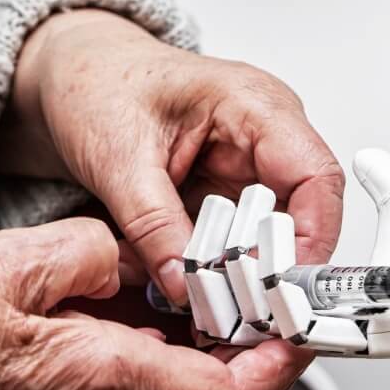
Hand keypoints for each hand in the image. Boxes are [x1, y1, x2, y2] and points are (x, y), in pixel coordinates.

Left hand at [0, 11, 344, 304]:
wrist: (76, 75)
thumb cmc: (98, 84)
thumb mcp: (117, 157)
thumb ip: (152, 224)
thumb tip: (184, 284)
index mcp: (253, 105)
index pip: (314, 176)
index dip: (312, 237)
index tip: (284, 287)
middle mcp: (263, 135)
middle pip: (300, 215)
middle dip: (273, 269)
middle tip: (241, 313)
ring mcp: (247, 165)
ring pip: (271, 237)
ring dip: (245, 276)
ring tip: (212, 310)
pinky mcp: (225, 192)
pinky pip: (239, 241)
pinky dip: (221, 270)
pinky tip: (197, 293)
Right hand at [0, 218, 309, 389]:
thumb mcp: (17, 260)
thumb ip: (96, 249)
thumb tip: (137, 253)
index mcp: (104, 377)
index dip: (277, 365)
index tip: (297, 329)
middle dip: (269, 376)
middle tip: (284, 325)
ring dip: (234, 383)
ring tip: (245, 326)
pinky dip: (191, 386)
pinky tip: (181, 340)